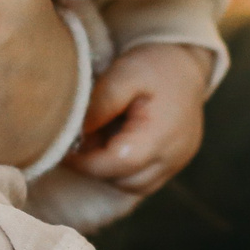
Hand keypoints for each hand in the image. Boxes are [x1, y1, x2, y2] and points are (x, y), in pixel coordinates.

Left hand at [63, 43, 212, 196]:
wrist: (186, 64)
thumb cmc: (154, 66)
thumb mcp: (124, 73)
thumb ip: (101, 103)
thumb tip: (76, 132)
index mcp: (162, 134)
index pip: (118, 163)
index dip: (86, 162)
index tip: (63, 149)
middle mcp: (174, 156)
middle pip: (125, 181)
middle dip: (96, 167)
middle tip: (77, 142)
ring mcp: (177, 163)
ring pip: (133, 185)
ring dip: (109, 170)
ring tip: (99, 139)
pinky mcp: (175, 163)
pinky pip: (144, 179)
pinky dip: (124, 168)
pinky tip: (115, 143)